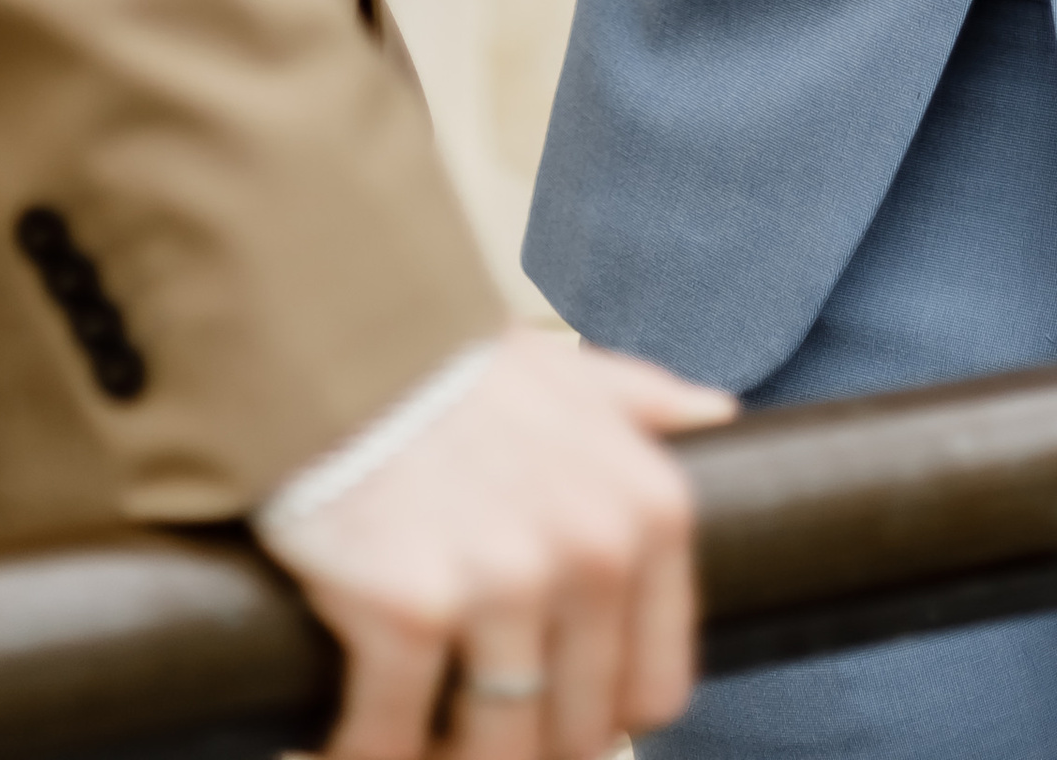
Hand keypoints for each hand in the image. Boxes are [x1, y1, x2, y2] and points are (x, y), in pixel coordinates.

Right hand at [262, 324, 735, 759]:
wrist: (341, 337)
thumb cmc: (455, 366)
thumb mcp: (573, 374)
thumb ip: (647, 403)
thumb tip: (714, 414)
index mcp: (650, 513)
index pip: (655, 690)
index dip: (600, 715)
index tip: (552, 712)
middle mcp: (594, 555)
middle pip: (577, 735)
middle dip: (522, 744)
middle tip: (471, 725)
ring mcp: (504, 587)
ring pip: (496, 755)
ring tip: (421, 744)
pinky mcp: (410, 612)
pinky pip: (392, 742)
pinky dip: (365, 754)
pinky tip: (347, 739)